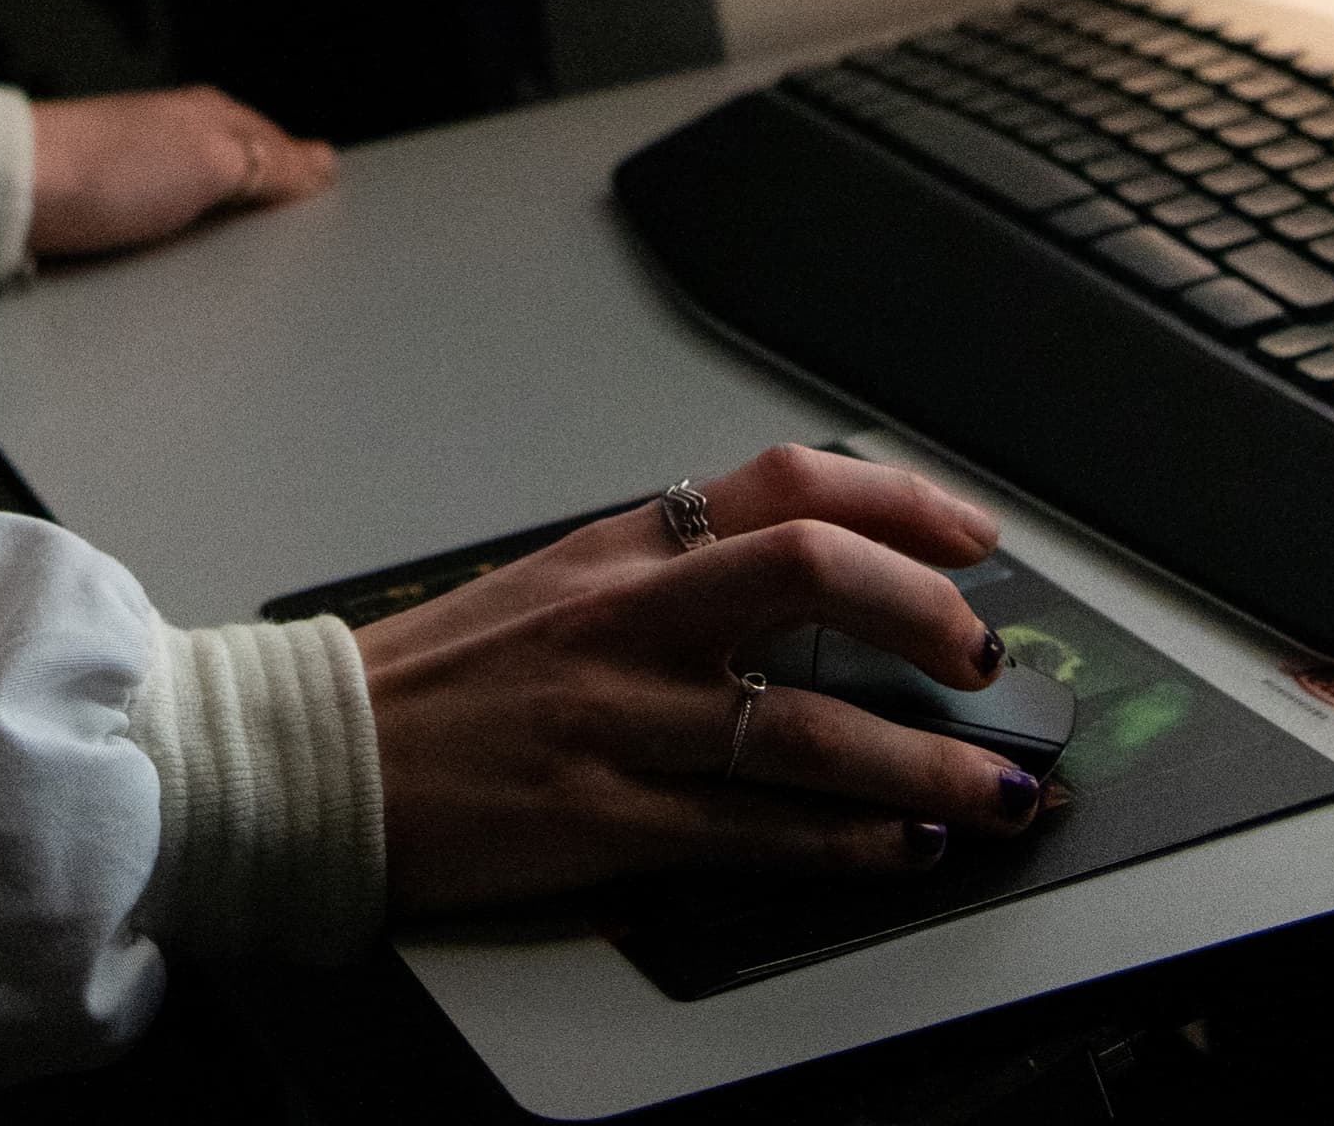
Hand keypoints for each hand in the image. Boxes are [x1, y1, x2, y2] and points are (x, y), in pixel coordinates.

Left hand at [26, 86, 336, 256]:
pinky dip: (193, 236)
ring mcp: (143, 167)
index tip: (333, 207)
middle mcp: (177, 134)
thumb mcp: (208, 161)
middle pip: (246, 167)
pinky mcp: (111, 202)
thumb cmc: (99, 170)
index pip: (280, 144)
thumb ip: (269, 162)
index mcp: (209, 115)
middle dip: (274, 198)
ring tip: (256, 254)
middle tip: (301, 237)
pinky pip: (173, 216)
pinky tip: (194, 256)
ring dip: (233, 221)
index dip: (307, 176)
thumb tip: (323, 162)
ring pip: (210, 193)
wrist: (13, 195)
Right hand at [359, 445, 1045, 904]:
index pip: (778, 486)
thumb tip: (795, 587)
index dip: (897, 502)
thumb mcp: (555, 587)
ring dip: (930, 763)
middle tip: (988, 658)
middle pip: (810, 574)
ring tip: (1003, 789)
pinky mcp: (608, 820)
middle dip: (928, 613)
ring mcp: (622, 719)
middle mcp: (630, 618)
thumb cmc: (444, 676)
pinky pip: (760, 832)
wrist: (329, 752)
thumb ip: (665, 578)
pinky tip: (909, 848)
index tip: (974, 535)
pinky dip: (854, 845)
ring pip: (810, 727)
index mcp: (618, 549)